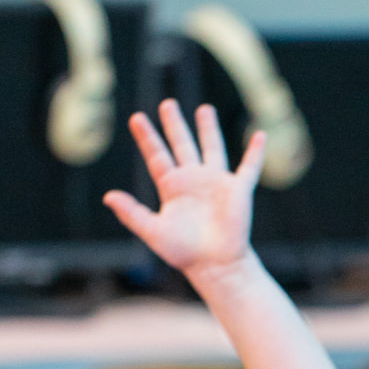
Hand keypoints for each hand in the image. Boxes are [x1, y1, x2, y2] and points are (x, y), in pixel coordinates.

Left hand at [103, 101, 262, 277]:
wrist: (215, 265)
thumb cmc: (184, 252)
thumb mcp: (153, 231)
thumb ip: (131, 213)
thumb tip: (107, 196)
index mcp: (172, 187)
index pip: (156, 156)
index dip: (146, 137)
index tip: (136, 118)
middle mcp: (193, 180)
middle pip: (182, 145)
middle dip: (175, 125)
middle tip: (167, 104)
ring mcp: (217, 182)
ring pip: (212, 148)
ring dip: (208, 129)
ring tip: (204, 109)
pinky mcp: (238, 190)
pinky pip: (249, 167)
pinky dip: (256, 152)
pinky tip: (261, 135)